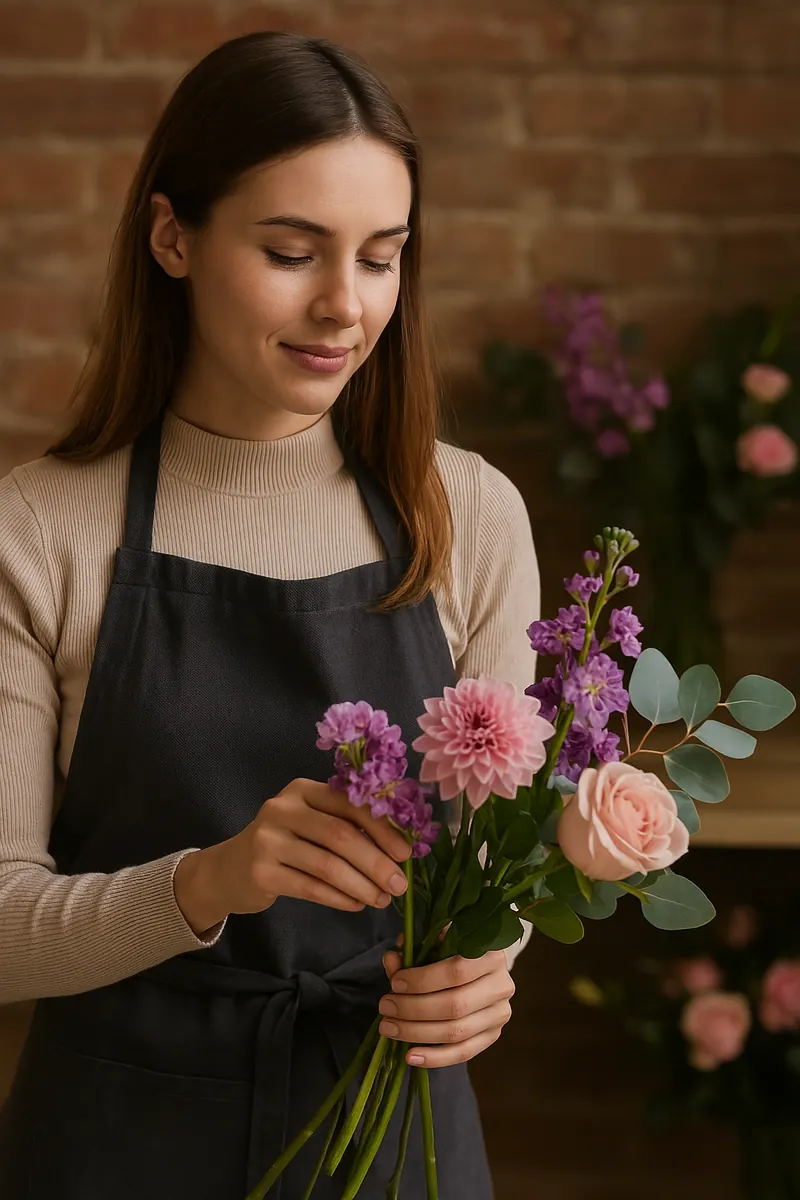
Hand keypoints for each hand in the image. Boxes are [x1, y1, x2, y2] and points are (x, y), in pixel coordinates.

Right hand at [174, 778, 409, 934]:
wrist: (228, 870)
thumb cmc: (283, 845)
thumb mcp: (310, 823)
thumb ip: (346, 826)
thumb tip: (398, 850)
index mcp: (303, 790)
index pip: (350, 803)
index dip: (382, 828)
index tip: (405, 853)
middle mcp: (283, 809)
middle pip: (340, 835)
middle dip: (376, 862)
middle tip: (399, 885)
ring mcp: (268, 840)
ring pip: (327, 865)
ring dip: (361, 885)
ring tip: (382, 899)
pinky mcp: (261, 872)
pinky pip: (311, 887)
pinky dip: (339, 898)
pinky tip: (356, 905)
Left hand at [378, 948, 513, 1068]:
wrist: (479, 969)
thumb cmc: (453, 952)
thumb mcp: (435, 945)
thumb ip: (414, 952)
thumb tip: (392, 960)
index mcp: (490, 954)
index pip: (456, 972)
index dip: (422, 980)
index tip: (394, 983)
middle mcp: (501, 984)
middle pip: (455, 1005)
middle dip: (413, 1009)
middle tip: (385, 1007)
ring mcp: (499, 1013)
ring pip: (457, 1032)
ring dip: (417, 1033)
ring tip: (389, 1028)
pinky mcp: (493, 1035)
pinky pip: (463, 1053)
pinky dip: (434, 1057)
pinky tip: (409, 1056)